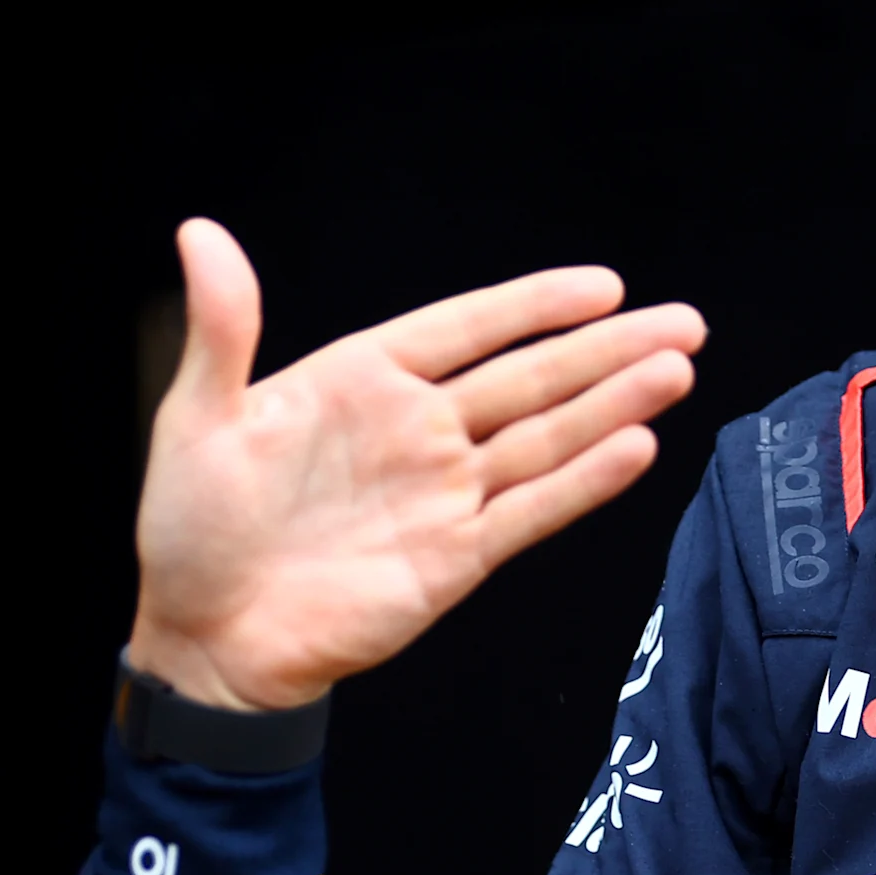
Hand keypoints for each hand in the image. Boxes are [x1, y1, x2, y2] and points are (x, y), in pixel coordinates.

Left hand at [129, 219, 704, 709]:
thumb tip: (200, 233)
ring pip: (545, 439)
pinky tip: (635, 448)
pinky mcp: (454, 558)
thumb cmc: (192, 528)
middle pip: (529, 378)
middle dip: (608, 349)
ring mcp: (441, 494)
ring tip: (675, 369)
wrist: (204, 641)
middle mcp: (416, 431)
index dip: (534, 305)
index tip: (603, 285)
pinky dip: (582, 483)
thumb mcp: (198, 417)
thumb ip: (223, 327)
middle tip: (683, 321)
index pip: (466, 328)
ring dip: (613, 406)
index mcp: (361, 381)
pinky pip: (530, 512)